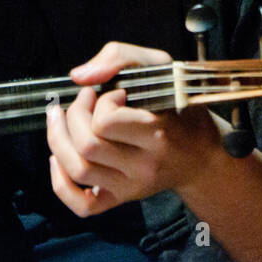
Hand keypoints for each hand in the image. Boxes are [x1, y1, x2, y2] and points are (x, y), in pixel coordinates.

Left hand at [46, 41, 222, 216]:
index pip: (106, 123)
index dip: (101, 102)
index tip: (114, 93)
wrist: (203, 158)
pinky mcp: (122, 199)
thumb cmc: (180, 108)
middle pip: (87, 146)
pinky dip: (61, 184)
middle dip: (74, 115)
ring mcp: (132, 186)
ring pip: (78, 170)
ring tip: (63, 120)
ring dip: (59, 140)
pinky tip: (58, 159)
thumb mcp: (161, 67)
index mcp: (157, 133)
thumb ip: (120, 56)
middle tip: (85, 100)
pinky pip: (82, 205)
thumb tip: (79, 76)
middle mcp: (144, 166)